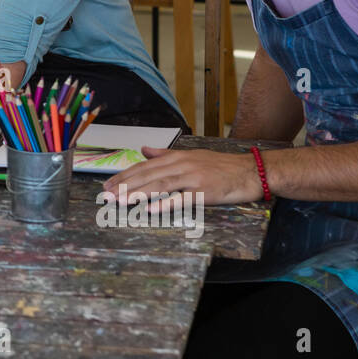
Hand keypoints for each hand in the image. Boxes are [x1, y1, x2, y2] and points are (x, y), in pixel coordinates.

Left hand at [99, 146, 265, 206]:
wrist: (250, 171)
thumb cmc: (220, 166)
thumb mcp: (190, 155)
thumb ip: (165, 153)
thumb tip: (143, 149)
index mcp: (176, 157)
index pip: (144, 166)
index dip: (125, 176)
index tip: (108, 184)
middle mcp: (181, 165)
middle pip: (148, 176)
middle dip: (125, 185)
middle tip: (106, 195)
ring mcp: (193, 178)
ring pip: (160, 186)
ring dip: (138, 193)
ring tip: (121, 201)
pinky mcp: (204, 192)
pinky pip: (181, 199)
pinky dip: (165, 204)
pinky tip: (150, 209)